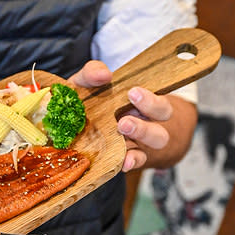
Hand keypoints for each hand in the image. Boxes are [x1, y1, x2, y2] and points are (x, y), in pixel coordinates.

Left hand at [68, 61, 182, 172]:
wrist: (70, 125)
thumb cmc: (84, 100)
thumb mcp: (84, 83)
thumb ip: (92, 73)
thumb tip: (104, 74)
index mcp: (136, 97)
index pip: (155, 94)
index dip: (150, 96)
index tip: (133, 93)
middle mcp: (142, 116)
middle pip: (164, 113)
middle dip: (152, 108)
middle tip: (128, 109)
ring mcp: (136, 137)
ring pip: (158, 137)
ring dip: (144, 132)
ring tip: (123, 127)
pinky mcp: (126, 155)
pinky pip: (139, 159)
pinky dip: (134, 160)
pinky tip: (125, 161)